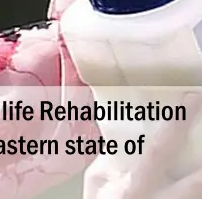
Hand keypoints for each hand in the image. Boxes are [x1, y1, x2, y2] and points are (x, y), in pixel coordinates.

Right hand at [83, 94, 201, 198]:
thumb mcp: (96, 182)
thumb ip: (110, 158)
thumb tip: (125, 131)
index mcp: (135, 187)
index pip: (160, 150)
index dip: (178, 124)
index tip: (192, 99)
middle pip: (196, 182)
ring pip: (198, 192)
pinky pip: (192, 196)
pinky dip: (195, 183)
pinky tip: (196, 169)